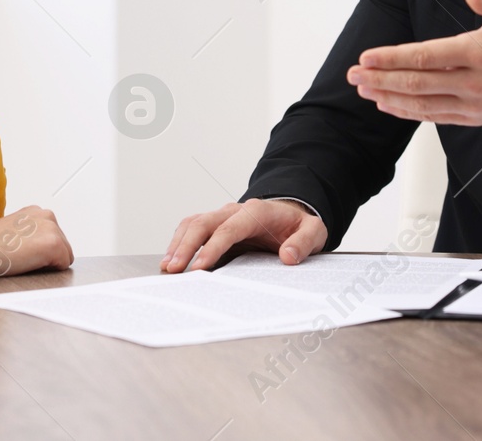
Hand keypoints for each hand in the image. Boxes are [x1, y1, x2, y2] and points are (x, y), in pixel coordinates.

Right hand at [0, 205, 73, 280]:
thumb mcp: (10, 232)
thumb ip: (27, 235)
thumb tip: (33, 249)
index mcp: (36, 212)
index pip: (52, 237)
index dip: (39, 252)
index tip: (22, 254)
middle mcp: (47, 216)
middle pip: (62, 246)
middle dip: (47, 257)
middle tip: (21, 259)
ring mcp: (52, 229)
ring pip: (64, 256)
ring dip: (48, 264)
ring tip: (23, 261)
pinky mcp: (54, 244)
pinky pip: (63, 265)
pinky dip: (50, 271)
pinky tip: (29, 265)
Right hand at [161, 199, 326, 272]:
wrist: (293, 213)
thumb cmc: (299, 225)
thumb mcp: (313, 232)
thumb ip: (303, 243)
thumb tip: (288, 256)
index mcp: (257, 212)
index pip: (229, 229)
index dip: (212, 248)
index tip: (200, 267)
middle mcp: (235, 210)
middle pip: (203, 223)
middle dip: (186, 246)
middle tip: (174, 270)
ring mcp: (223, 216)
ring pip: (193, 224)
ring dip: (178, 244)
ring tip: (168, 267)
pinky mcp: (217, 224)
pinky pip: (193, 228)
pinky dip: (179, 242)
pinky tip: (172, 259)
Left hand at [348, 0, 481, 148]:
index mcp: (478, 52)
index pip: (426, 56)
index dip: (394, 58)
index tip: (368, 56)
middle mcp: (472, 81)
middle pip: (417, 83)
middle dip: (380, 78)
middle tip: (354, 74)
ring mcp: (471, 103)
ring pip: (421, 103)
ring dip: (389, 97)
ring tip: (364, 89)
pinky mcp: (472, 118)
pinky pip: (433, 117)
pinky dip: (408, 112)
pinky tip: (389, 104)